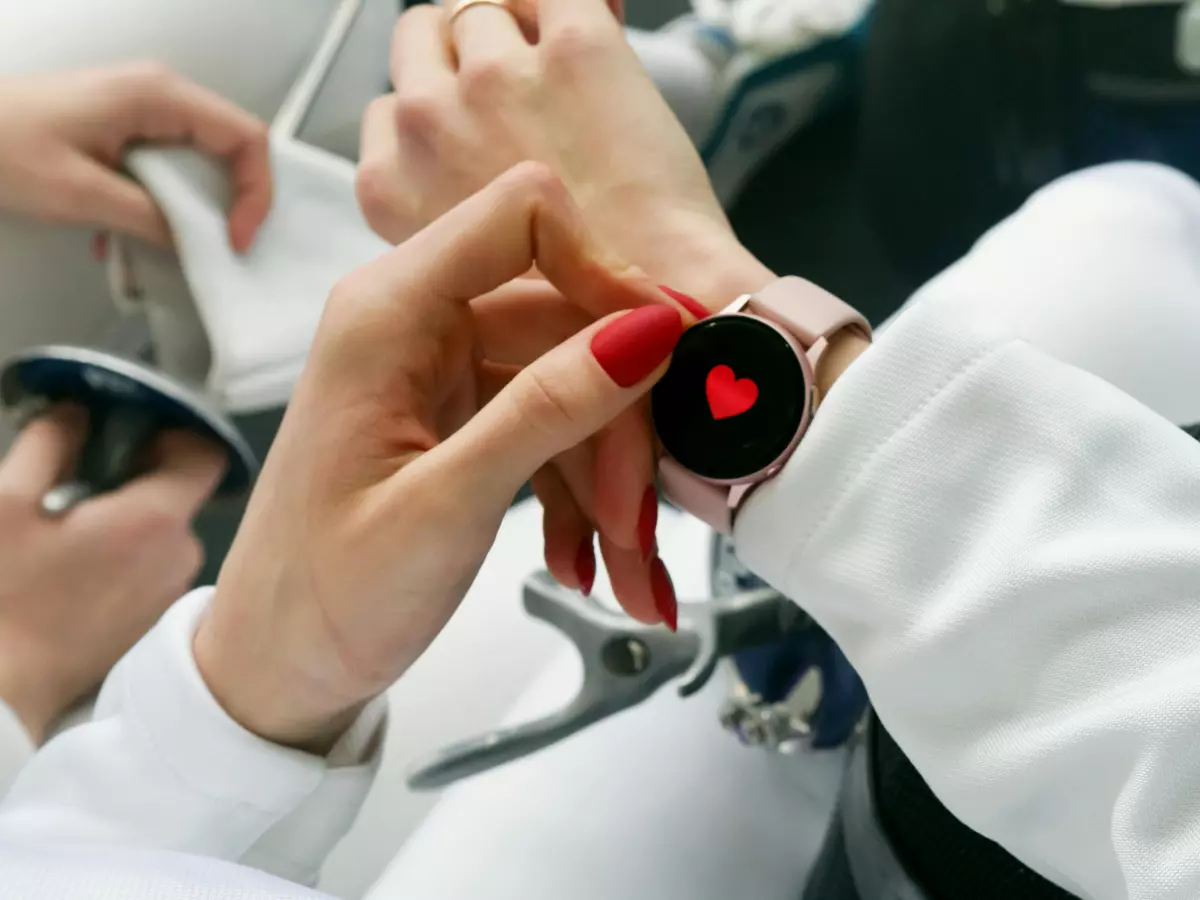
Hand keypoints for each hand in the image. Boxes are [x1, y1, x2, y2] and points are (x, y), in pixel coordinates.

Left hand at [0, 62, 271, 251]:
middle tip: (217, 249)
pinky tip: (132, 235)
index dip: (255, 192)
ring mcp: (142, 110)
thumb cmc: (2, 146)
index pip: (246, 138)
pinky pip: (169, 167)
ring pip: (201, 163)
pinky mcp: (124, 128)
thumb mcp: (81, 193)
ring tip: (173, 247)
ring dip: (195, 210)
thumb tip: (198, 247)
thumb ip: (150, 219)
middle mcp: (159, 95)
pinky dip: (165, 205)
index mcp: (158, 96)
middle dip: (232, 204)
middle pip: (231, 150)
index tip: (235, 239)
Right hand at [0, 407, 225, 742]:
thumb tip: (77, 412)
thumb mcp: (5, 503)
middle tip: (80, 483)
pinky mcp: (156, 615)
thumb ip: (48, 442)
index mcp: (154, 519)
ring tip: (71, 531)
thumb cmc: (2, 601)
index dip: (176, 432)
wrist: (4, 688)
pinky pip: (155, 563)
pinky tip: (79, 567)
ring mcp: (171, 588)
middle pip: (182, 491)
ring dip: (128, 518)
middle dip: (138, 477)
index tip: (133, 435)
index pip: (207, 453)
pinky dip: (127, 552)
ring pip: (165, 529)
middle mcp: (179, 554)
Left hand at [195, 164, 685, 751]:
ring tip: (625, 567)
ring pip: (571, 380)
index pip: (523, 215)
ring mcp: (439, 370)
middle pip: (565, 318)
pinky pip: (551, 423)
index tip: (664, 348)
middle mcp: (414, 323)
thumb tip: (646, 332)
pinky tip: (586, 557)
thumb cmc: (325, 596)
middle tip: (641, 519)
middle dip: (620, 420)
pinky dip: (581, 490)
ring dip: (610, 475)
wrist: (280, 666)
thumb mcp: (447, 505)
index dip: (605, 269)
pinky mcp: (460, 415)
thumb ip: (547, 409)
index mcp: (387, 313)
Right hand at [356, 0, 772, 306]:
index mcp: (389, 185)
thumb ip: (448, 202)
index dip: (441, 111)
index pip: (388, 109)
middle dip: (464, 57)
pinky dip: (568, 5)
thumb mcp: (470, 270)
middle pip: (421, 38)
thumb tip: (469, 148)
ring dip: (517, 31)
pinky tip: (596, 28)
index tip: (481, 129)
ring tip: (566, 72)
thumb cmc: (577, 311)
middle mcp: (426, 122)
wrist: (663, 308)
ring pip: (481, 10)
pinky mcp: (574, 49)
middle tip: (518, 89)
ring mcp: (495, 79)